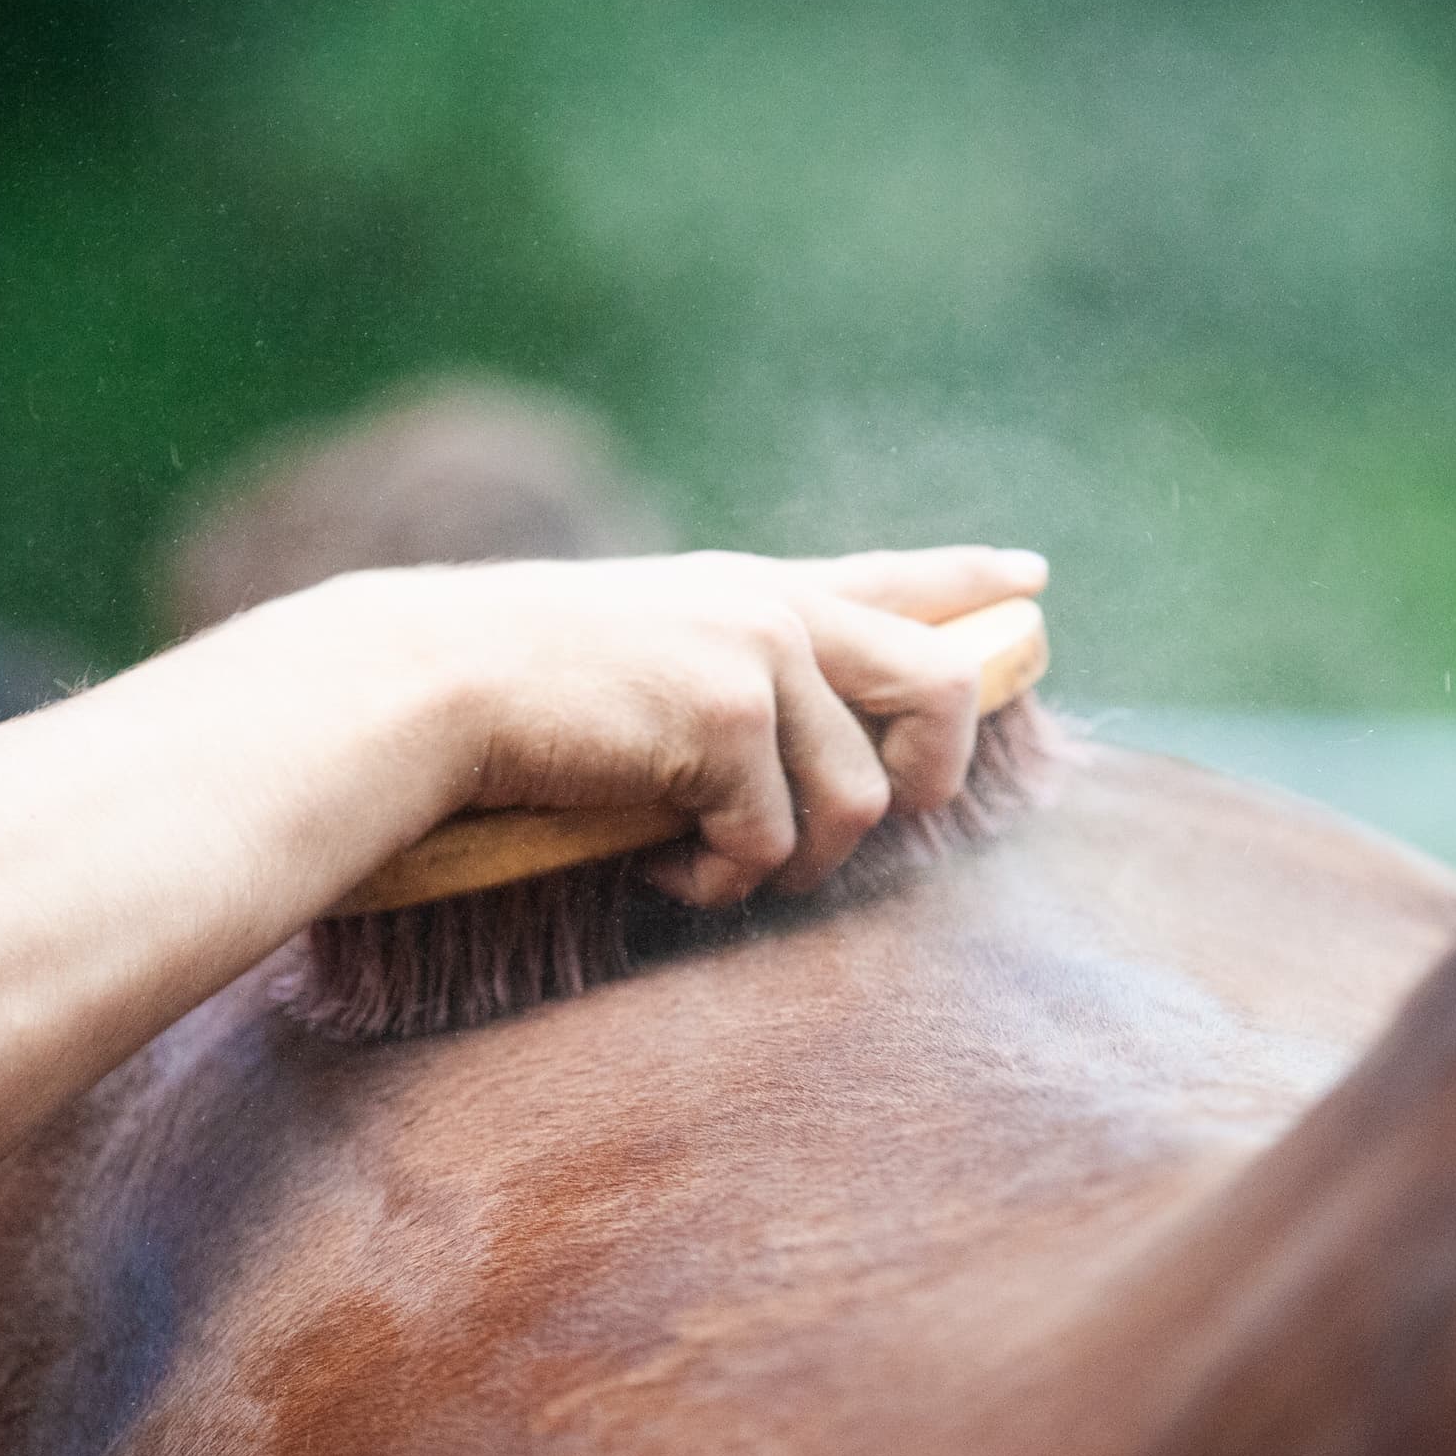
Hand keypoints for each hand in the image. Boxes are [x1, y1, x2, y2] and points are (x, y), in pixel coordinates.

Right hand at [283, 545, 1050, 903]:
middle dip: (928, 780)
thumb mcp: (636, 656)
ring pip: (857, 804)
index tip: (1028, 583)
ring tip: (710, 861)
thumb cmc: (510, 692)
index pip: (889, 576)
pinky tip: (661, 862)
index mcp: (750, 591)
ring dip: (789, 862)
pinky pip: (774, 843)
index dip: (967, 583)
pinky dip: (721, 878)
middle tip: (870, 827)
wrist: (426, 687)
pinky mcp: (729, 719)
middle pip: (938, 687)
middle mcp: (774, 610)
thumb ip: (725, 679)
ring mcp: (759, 657)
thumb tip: (793, 769)